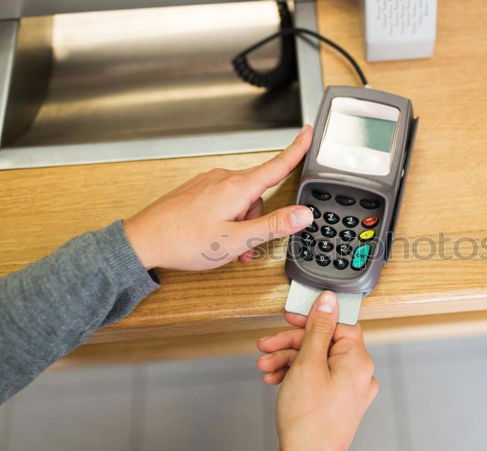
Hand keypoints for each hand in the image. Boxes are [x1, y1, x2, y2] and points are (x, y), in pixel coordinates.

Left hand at [123, 125, 314, 269]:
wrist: (143, 241)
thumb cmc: (184, 242)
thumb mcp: (236, 240)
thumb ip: (273, 226)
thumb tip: (303, 214)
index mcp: (237, 188)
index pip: (277, 165)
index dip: (297, 149)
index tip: (309, 133)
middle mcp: (223, 178)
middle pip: (259, 195)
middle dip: (258, 221)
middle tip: (245, 247)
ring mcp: (209, 182)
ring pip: (241, 201)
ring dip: (241, 224)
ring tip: (225, 246)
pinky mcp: (198, 190)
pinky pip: (224, 201)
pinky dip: (227, 219)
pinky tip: (214, 235)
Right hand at [257, 291, 378, 450]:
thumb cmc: (309, 422)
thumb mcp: (307, 364)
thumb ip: (318, 329)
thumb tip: (329, 301)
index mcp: (358, 361)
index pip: (340, 324)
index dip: (313, 318)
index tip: (292, 317)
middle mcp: (359, 374)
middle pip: (324, 342)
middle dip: (292, 343)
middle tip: (268, 345)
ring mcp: (349, 390)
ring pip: (317, 360)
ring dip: (288, 360)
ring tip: (266, 367)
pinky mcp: (337, 402)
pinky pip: (317, 377)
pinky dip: (296, 375)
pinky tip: (275, 379)